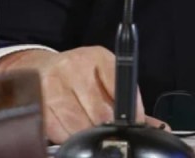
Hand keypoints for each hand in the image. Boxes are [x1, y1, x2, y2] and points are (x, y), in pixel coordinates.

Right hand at [0, 46, 162, 143]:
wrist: (38, 68)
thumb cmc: (77, 75)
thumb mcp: (104, 75)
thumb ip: (128, 100)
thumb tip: (156, 127)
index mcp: (98, 57)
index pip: (122, 86)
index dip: (132, 111)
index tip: (135, 123)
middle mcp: (74, 67)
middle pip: (101, 112)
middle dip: (109, 126)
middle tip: (110, 130)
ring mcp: (53, 85)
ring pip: (79, 125)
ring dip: (88, 134)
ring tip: (89, 129)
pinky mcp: (38, 103)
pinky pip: (58, 131)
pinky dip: (68, 137)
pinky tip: (70, 129)